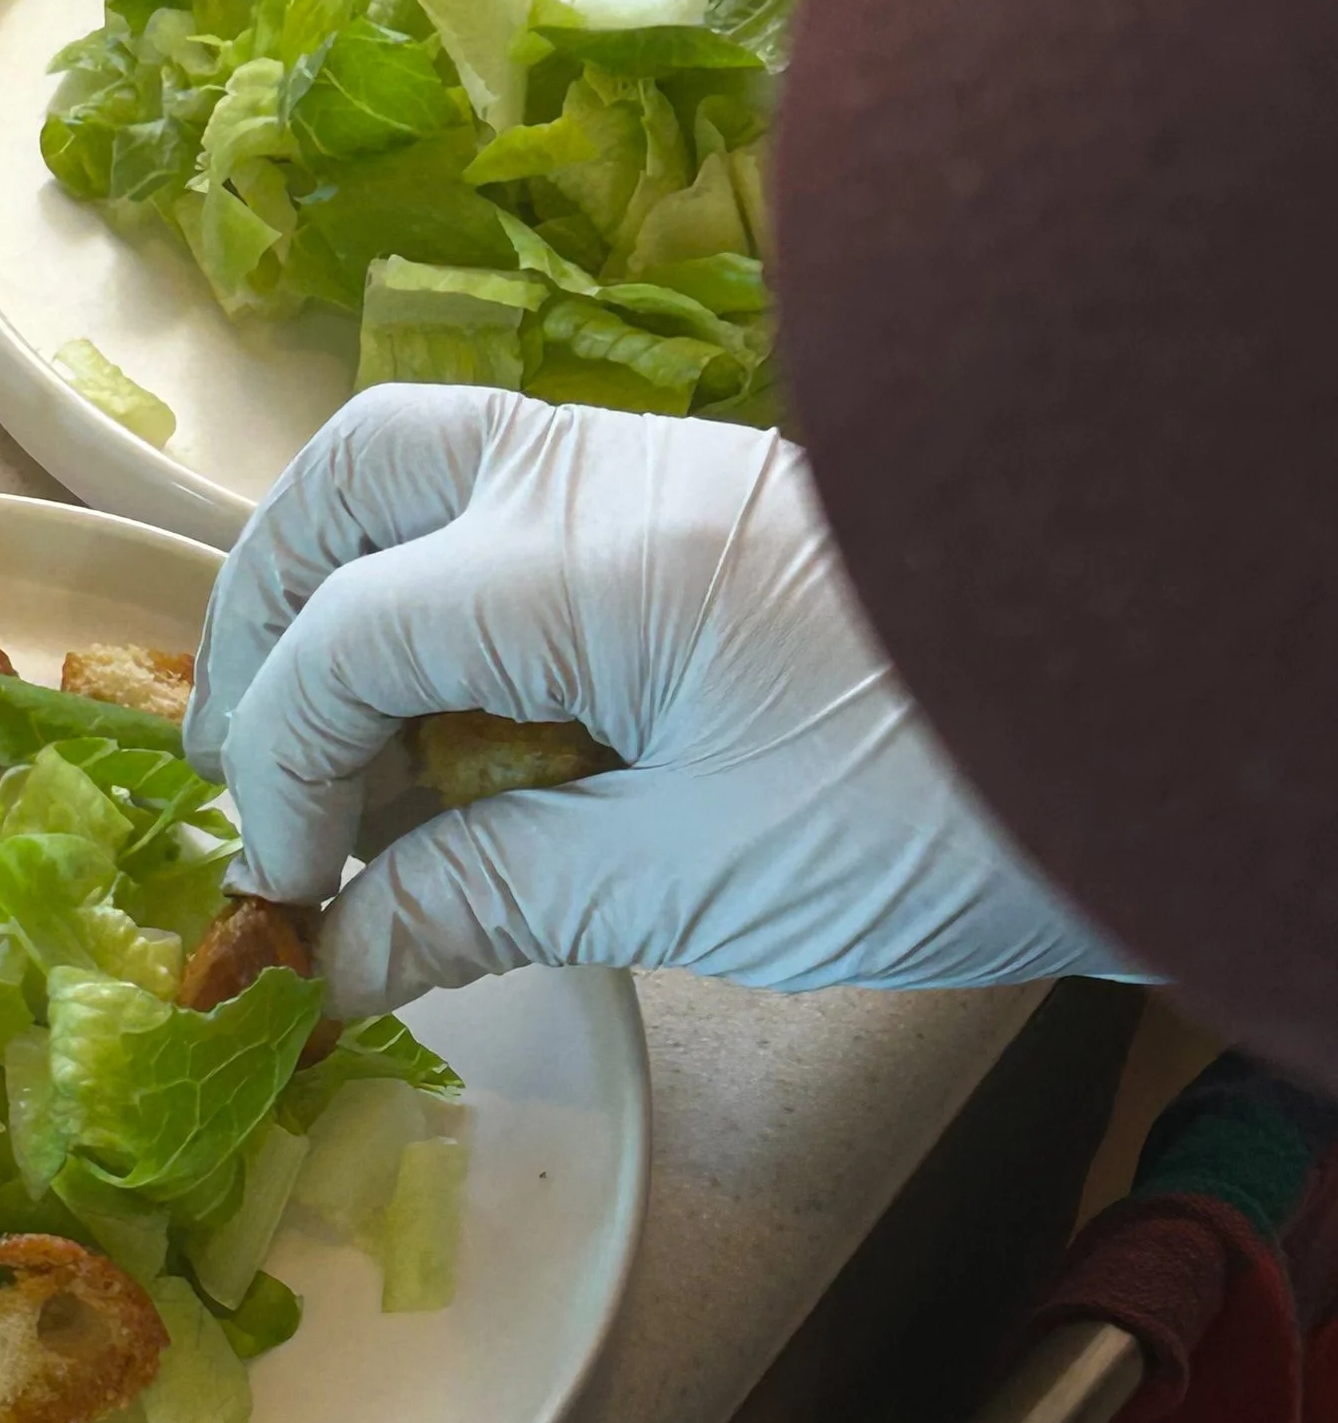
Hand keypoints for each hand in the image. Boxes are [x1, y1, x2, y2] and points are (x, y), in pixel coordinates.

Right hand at [188, 384, 1124, 1012]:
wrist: (1161, 715)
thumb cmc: (941, 808)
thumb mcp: (698, 882)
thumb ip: (493, 895)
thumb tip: (338, 952)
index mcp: (583, 558)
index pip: (343, 639)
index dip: (284, 776)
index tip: (294, 898)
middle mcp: (594, 473)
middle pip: (350, 482)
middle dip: (270, 621)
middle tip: (261, 771)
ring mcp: (649, 470)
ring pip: (424, 471)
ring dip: (348, 599)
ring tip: (347, 755)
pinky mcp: (696, 504)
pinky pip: (508, 513)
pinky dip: (441, 601)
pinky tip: (462, 732)